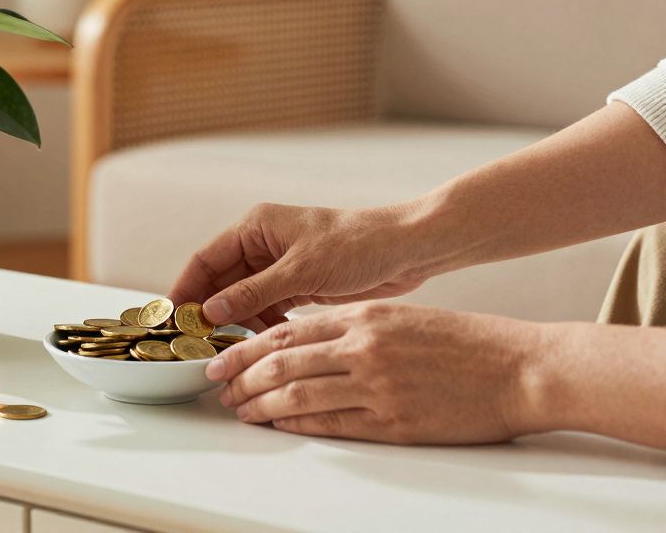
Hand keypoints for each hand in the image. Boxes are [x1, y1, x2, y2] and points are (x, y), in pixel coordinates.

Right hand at [168, 203, 431, 327]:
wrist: (407, 250)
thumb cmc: (357, 245)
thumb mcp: (300, 271)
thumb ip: (253, 292)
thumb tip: (211, 311)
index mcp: (255, 227)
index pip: (206, 259)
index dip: (185, 288)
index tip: (170, 318)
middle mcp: (262, 244)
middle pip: (220, 281)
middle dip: (209, 311)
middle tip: (196, 342)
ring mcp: (279, 266)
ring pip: (242, 298)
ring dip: (236, 322)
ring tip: (230, 349)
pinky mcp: (298, 284)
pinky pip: (266, 307)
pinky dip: (260, 324)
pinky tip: (261, 343)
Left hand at [208, 303, 551, 443]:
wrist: (521, 367)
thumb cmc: (466, 342)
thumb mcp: (400, 316)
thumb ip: (353, 325)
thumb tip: (305, 340)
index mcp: (364, 316)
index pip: (286, 331)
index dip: (247, 347)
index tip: (222, 358)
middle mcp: (364, 346)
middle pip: (282, 362)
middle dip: (241, 376)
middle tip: (219, 386)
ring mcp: (377, 385)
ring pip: (298, 392)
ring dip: (260, 403)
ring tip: (240, 409)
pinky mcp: (394, 421)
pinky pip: (331, 422)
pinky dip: (296, 423)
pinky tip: (278, 424)